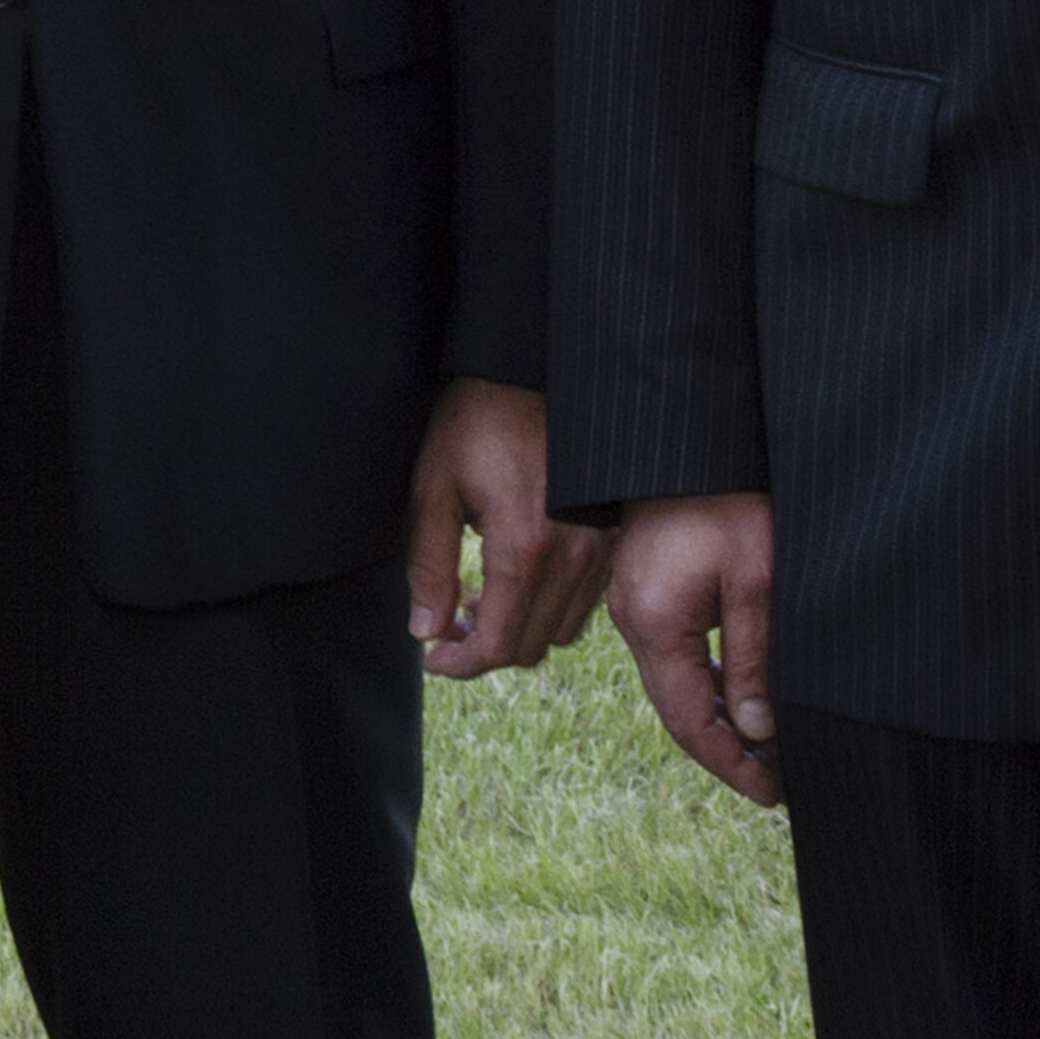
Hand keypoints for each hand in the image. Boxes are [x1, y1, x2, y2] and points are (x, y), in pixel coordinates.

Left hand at [401, 380, 609, 679]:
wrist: (529, 374)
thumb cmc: (476, 425)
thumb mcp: (435, 490)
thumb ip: (430, 568)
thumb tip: (427, 632)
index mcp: (524, 548)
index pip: (498, 644)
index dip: (460, 664)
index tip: (433, 658)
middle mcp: (573, 557)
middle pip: (530, 645)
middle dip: (483, 650)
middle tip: (446, 629)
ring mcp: (600, 549)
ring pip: (560, 631)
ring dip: (517, 630)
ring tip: (476, 600)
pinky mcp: (612, 539)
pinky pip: (584, 602)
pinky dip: (547, 607)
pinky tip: (514, 580)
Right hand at [607, 494, 781, 805]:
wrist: (689, 442)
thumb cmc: (730, 502)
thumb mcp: (757, 582)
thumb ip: (754, 659)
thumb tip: (758, 728)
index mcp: (653, 622)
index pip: (689, 719)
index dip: (731, 764)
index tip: (772, 793)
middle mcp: (632, 619)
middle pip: (677, 708)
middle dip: (728, 750)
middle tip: (778, 782)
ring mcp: (634, 605)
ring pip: (676, 684)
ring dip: (721, 718)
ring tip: (769, 750)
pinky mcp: (645, 590)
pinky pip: (675, 654)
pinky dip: (709, 684)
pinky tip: (743, 698)